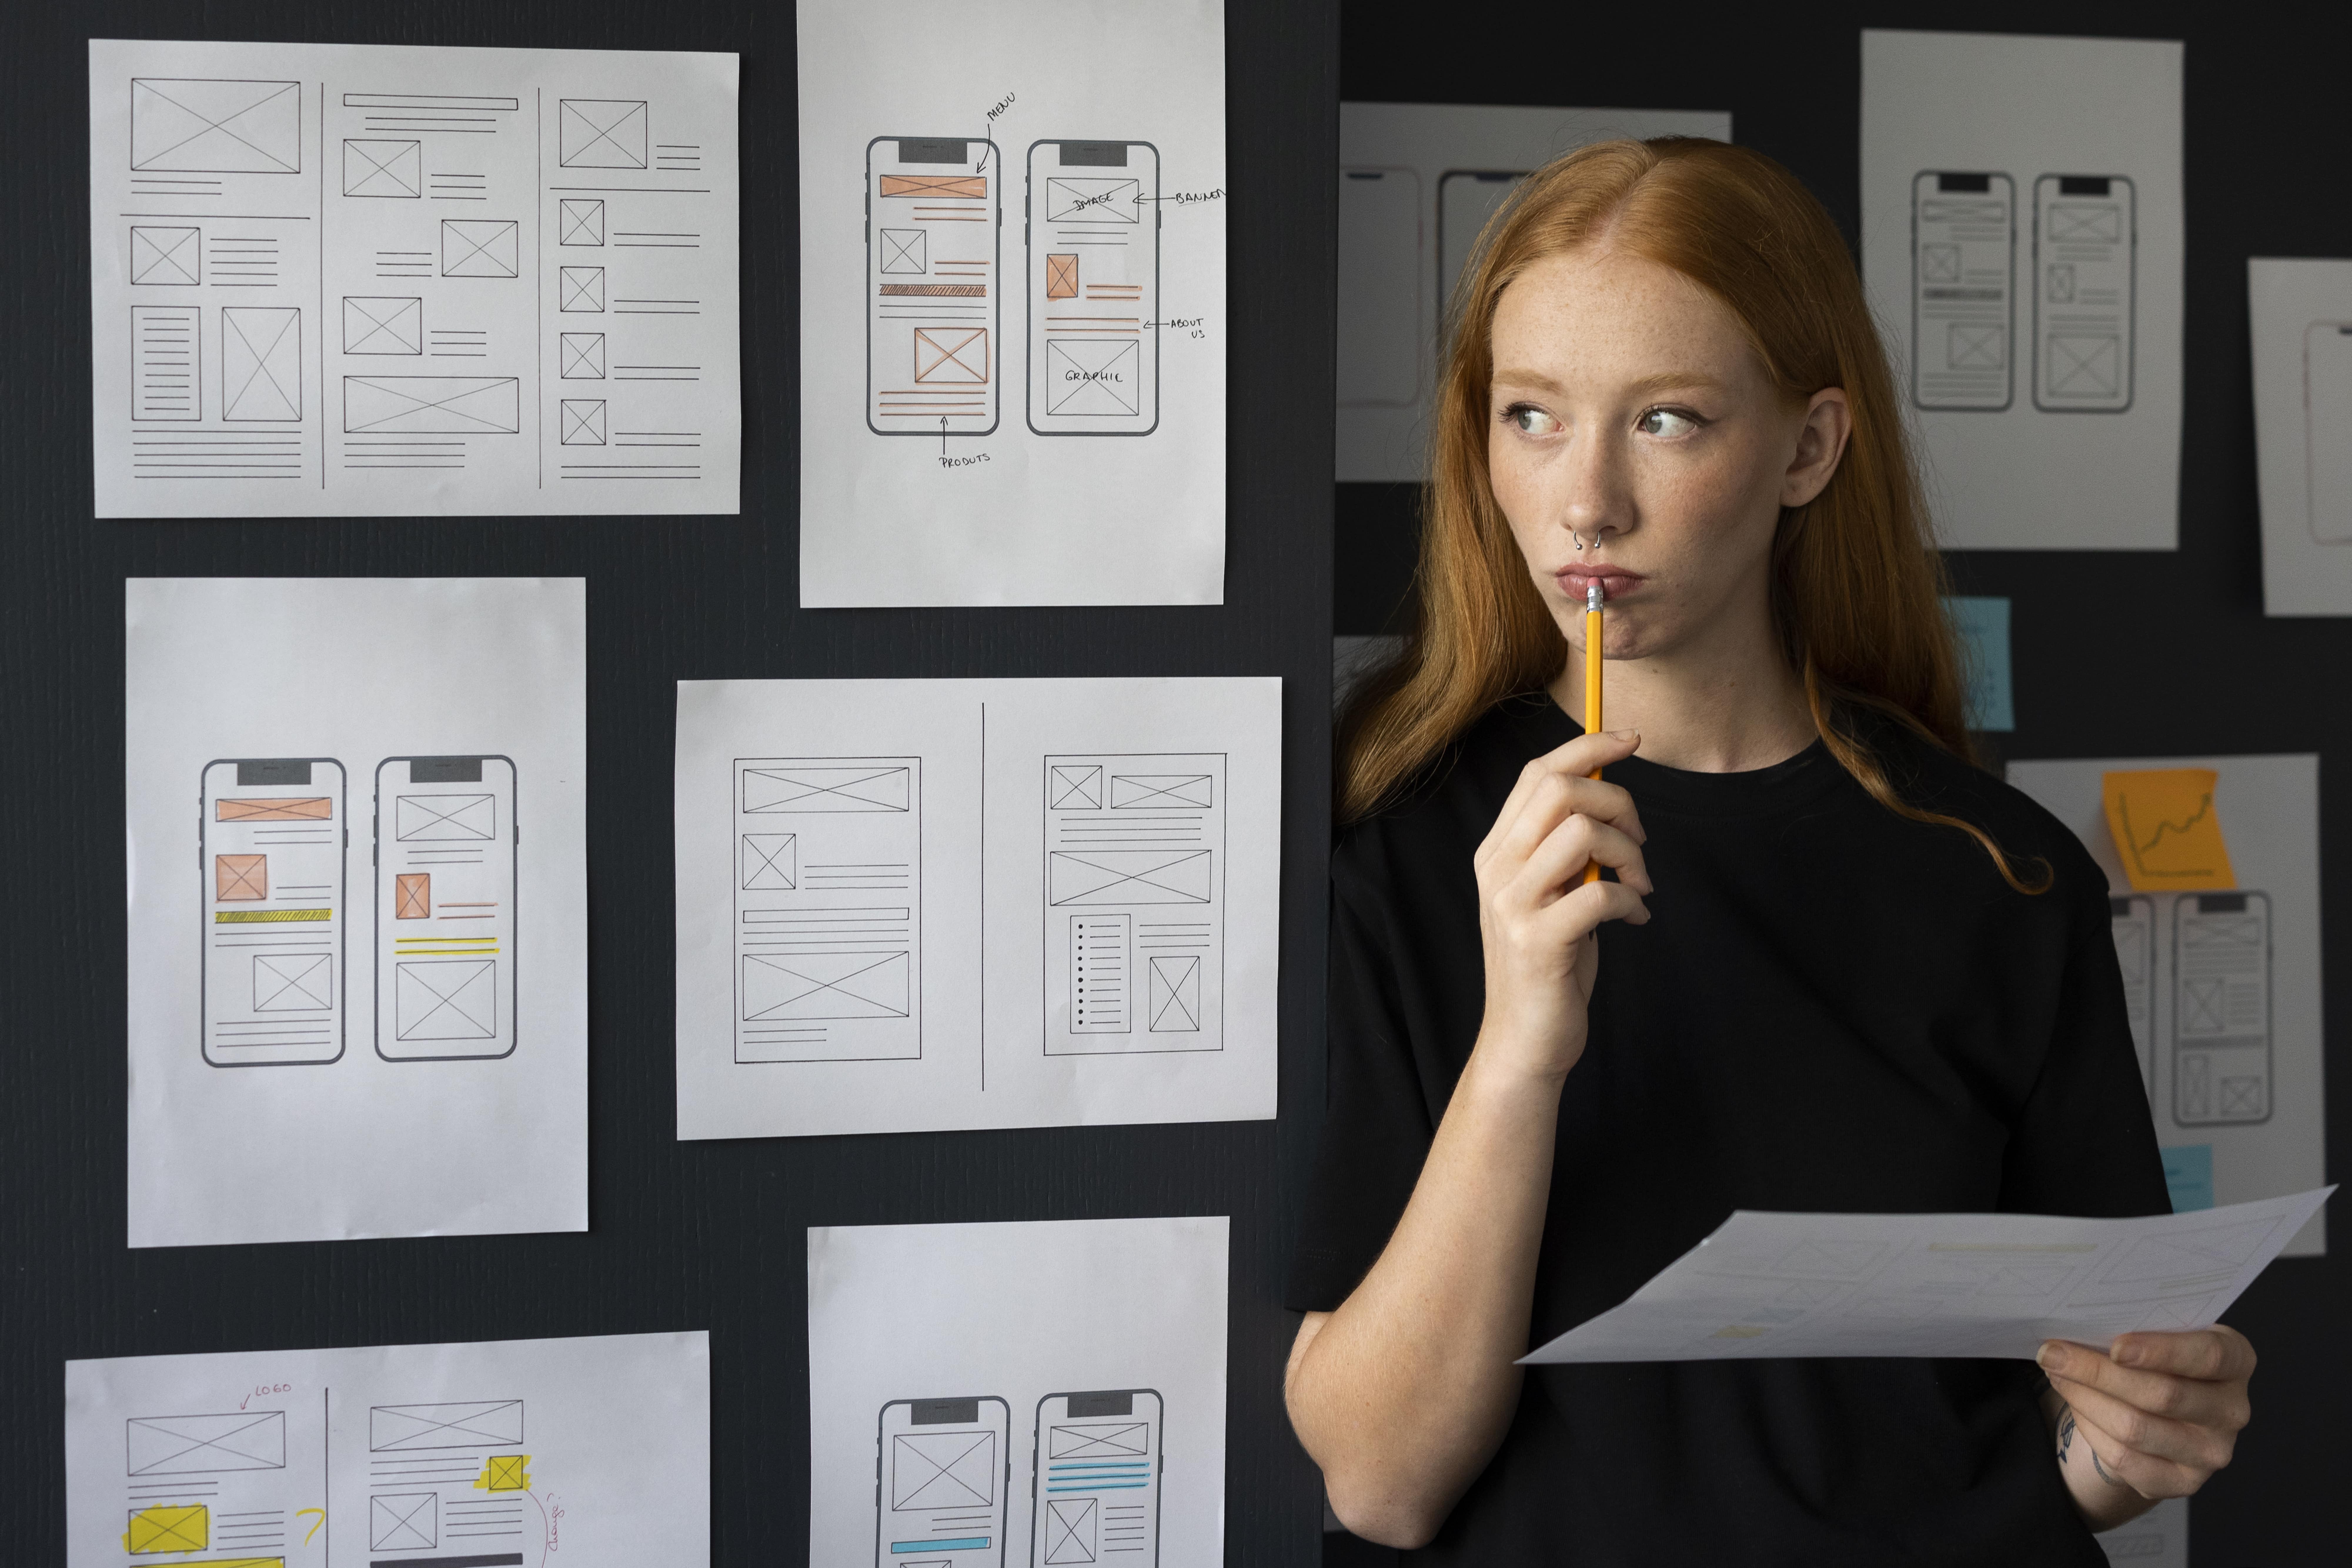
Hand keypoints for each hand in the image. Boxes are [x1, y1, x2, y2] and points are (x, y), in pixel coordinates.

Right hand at [1471, 731, 1651, 1081]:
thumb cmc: (1548, 964)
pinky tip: (1634, 919)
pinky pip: (1600, 893)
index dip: (1589, 746)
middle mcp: (1497, 869)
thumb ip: (1564, 849)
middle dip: (1619, 803)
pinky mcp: (1538, 941)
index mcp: (1497, 851)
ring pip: (1583, 832)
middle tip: (1638, 844)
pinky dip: (1632, 901)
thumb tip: (1607, 795)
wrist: (1523, 1041)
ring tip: (1638, 885)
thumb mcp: (1550, 894)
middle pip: (1562, 790)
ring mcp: (1513, 904)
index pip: (1538, 773)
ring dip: (1629, 853)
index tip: (1630, 741)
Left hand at [2040, 1327, 2255, 1513]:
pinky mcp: (2183, 1483)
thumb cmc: (2156, 1358)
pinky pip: (2124, 1459)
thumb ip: (2135, 1326)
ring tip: (2055, 1373)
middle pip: (2162, 1395)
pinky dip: (2090, 1429)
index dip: (2161, 1351)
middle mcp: (2233, 1410)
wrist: (2159, 1410)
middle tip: (2052, 1353)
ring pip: (2135, 1428)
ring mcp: (2212, 1452)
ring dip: (2084, 1399)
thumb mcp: (2158, 1334)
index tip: (2115, 1346)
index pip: (2208, 1356)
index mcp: (2236, 1362)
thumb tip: (2077, 1323)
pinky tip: (2074, 1405)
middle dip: (2097, 1372)